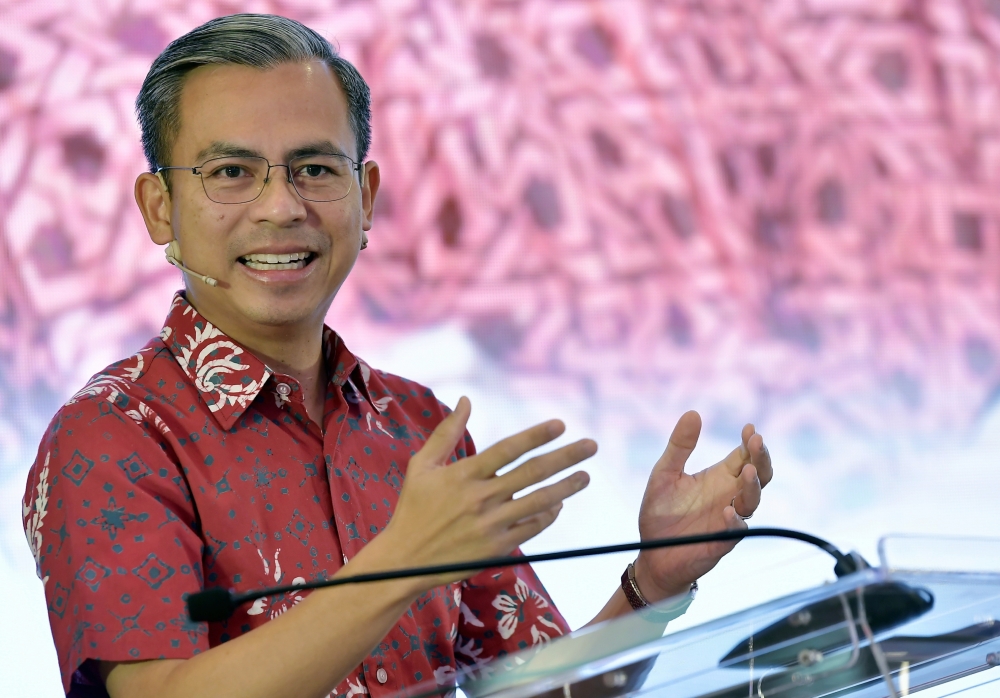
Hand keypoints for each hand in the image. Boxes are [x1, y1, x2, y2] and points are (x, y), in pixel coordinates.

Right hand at [379, 397, 595, 585]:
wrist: (406, 559)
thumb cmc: (412, 508)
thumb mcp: (422, 465)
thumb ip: (446, 432)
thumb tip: (466, 400)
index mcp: (464, 474)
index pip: (508, 449)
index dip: (536, 435)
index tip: (560, 425)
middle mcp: (481, 497)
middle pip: (532, 472)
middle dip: (566, 457)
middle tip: (591, 445)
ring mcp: (492, 523)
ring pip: (539, 501)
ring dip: (566, 487)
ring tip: (585, 476)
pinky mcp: (497, 546)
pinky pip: (532, 527)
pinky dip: (549, 515)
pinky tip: (558, 504)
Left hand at [632, 411, 772, 600]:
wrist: (652, 553)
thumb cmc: (660, 513)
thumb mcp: (664, 474)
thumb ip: (679, 446)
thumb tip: (693, 413)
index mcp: (719, 476)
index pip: (744, 455)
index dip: (750, 442)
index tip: (749, 428)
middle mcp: (729, 495)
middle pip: (759, 474)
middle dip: (761, 458)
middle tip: (756, 441)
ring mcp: (729, 518)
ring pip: (753, 500)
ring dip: (752, 485)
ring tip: (745, 470)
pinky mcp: (722, 540)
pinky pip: (736, 530)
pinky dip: (734, 520)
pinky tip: (726, 510)